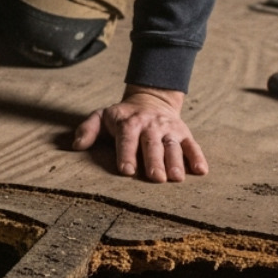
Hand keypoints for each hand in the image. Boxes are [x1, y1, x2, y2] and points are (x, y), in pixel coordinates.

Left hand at [71, 85, 208, 182]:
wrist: (151, 99)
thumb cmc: (122, 116)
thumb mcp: (101, 116)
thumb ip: (88, 129)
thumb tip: (76, 146)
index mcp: (129, 123)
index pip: (127, 139)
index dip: (127, 154)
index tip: (127, 171)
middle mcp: (150, 125)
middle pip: (152, 145)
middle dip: (154, 161)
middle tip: (156, 178)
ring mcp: (169, 129)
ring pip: (173, 146)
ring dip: (175, 162)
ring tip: (176, 178)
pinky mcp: (184, 133)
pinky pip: (192, 145)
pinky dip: (198, 157)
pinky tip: (201, 170)